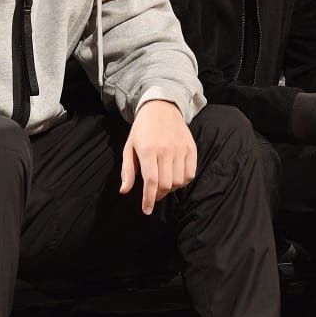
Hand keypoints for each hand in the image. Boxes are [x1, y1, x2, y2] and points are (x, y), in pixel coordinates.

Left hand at [120, 100, 196, 214]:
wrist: (161, 107)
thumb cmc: (142, 129)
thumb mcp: (129, 147)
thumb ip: (128, 170)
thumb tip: (124, 190)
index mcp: (148, 150)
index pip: (151, 181)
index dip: (149, 199)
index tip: (147, 210)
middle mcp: (165, 150)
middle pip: (165, 184)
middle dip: (158, 195)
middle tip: (153, 193)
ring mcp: (180, 149)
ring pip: (179, 181)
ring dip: (170, 188)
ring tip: (163, 183)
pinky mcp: (191, 148)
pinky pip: (190, 173)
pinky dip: (183, 181)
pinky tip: (175, 177)